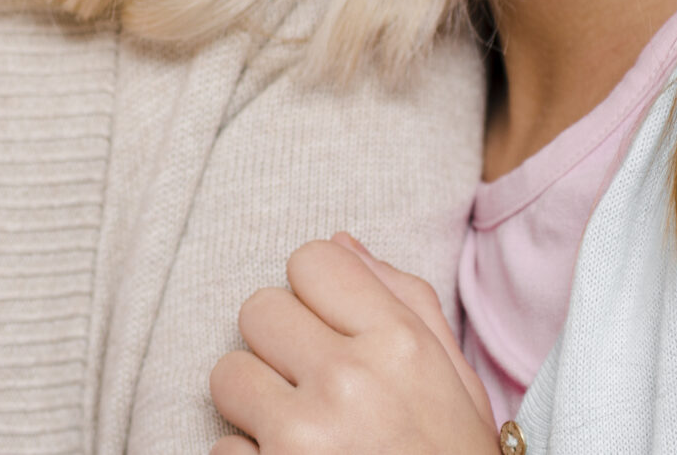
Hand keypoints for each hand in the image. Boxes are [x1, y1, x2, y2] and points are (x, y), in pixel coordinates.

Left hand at [210, 233, 497, 454]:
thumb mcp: (456, 383)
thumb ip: (403, 302)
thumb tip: (339, 242)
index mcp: (400, 346)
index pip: (312, 258)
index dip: (316, 296)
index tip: (334, 334)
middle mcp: (349, 381)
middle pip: (258, 307)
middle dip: (280, 347)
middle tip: (316, 389)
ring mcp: (303, 437)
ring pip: (227, 373)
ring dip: (255, 404)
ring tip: (303, 435)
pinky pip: (221, 446)